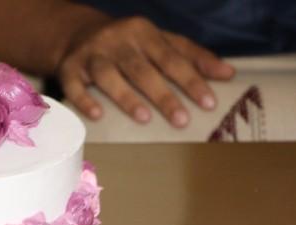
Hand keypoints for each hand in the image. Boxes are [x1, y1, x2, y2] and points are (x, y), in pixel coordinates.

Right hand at [58, 16, 234, 126]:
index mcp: (144, 32)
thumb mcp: (160, 42)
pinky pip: (75, 85)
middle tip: (181, 120)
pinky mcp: (68, 68)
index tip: (208, 102)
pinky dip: (85, 100)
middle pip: (141, 68)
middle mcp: (117, 40)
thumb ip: (192, 56)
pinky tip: (97, 116)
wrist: (76, 34)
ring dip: (126, 96)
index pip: (171, 57)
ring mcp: (91, 54)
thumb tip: (228, 74)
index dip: (191, 80)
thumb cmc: (127, 44)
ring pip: (108, 74)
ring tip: (143, 118)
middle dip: (163, 94)